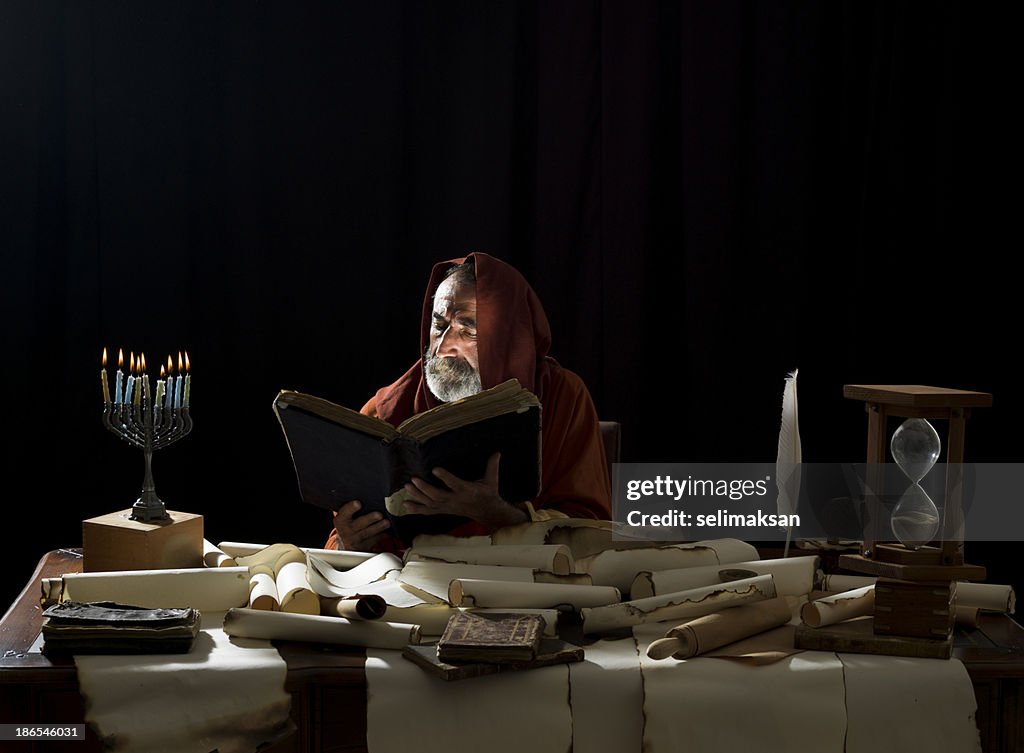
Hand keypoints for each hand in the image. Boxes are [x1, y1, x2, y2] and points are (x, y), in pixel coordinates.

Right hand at [333, 500, 389, 550]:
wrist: (345, 543)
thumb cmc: (349, 523)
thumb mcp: (346, 516)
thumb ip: (352, 509)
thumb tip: (367, 494)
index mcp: (341, 520)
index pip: (344, 513)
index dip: (350, 508)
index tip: (358, 503)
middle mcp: (345, 531)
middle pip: (358, 524)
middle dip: (369, 519)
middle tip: (379, 515)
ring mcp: (354, 540)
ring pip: (367, 533)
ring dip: (378, 528)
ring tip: (386, 523)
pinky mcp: (362, 547)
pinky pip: (372, 541)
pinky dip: (380, 535)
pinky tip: (386, 531)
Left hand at [402, 453, 529, 530]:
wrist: (487, 512)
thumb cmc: (488, 493)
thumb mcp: (492, 480)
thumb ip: (492, 466)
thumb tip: (497, 453)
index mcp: (466, 490)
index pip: (454, 484)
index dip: (445, 477)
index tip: (435, 468)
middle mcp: (455, 500)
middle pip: (437, 495)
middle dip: (424, 488)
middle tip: (413, 479)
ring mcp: (448, 507)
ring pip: (430, 503)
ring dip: (417, 496)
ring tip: (407, 487)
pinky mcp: (444, 510)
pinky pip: (428, 511)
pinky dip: (416, 509)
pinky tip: (405, 504)